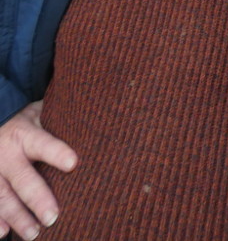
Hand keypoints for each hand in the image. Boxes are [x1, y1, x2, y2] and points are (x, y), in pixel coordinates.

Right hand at [0, 101, 76, 239]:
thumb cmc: (31, 120)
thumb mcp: (44, 114)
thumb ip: (63, 123)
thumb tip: (102, 125)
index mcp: (26, 135)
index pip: (43, 144)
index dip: (57, 153)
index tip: (73, 163)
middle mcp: (8, 154)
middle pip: (24, 179)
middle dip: (38, 199)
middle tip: (53, 216)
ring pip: (4, 197)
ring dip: (19, 217)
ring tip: (34, 233)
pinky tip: (4, 233)